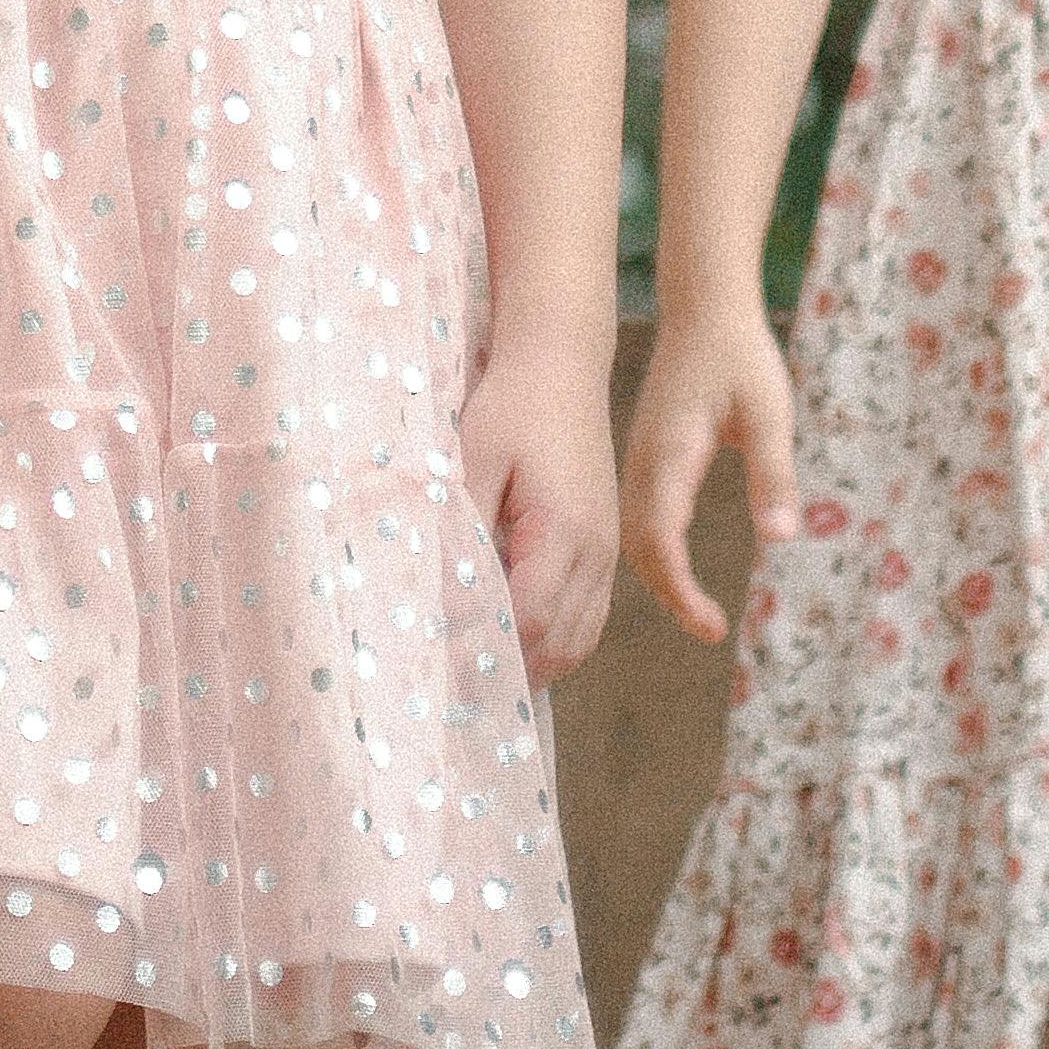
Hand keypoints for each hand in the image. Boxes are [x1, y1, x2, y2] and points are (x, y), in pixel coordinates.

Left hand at [456, 325, 617, 686]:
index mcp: (564, 529)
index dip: (488, 647)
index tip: (442, 660)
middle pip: (560, 643)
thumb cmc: (511, 405)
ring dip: (538, 662)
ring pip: (581, 638)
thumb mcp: (472, 457)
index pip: (530, 618)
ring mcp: (606, 549)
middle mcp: (596, 549)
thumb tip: (441, 593)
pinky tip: (520, 639)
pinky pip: (590, 615)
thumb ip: (460, 526)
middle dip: (513, 669)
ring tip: (485, 674)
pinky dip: (558, 639)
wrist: (561, 362)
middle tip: (460, 686)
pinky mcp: (604, 543)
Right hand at [620, 303, 798, 644]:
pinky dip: (651, 550)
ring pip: (632, 533)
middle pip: (639, 547)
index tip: (713, 627)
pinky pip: (636, 514)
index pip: (662, 542)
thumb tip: (780, 539)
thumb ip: (774, 474)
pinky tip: (677, 564)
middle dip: (668, 594)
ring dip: (658, 575)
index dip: (682, 592)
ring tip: (698, 608)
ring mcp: (639, 456)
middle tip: (711, 629)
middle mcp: (644, 461)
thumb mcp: (769, 412)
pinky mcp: (645, 452)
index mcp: (670, 455)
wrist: (704, 305)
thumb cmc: (741, 355)